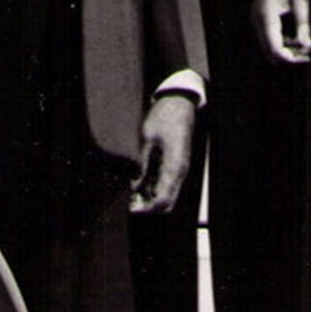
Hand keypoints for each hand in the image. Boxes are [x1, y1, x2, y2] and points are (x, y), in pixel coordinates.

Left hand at [129, 94, 197, 213]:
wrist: (179, 103)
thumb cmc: (166, 117)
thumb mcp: (148, 138)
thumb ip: (142, 163)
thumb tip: (134, 185)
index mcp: (174, 165)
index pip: (163, 199)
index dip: (147, 208)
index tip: (131, 207)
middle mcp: (180, 171)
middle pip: (167, 203)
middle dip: (148, 207)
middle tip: (130, 202)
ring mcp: (179, 169)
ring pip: (167, 196)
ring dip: (150, 199)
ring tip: (131, 194)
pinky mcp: (176, 166)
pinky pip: (166, 186)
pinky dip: (153, 190)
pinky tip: (138, 185)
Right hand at [254, 0, 310, 64]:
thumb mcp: (302, 0)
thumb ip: (304, 25)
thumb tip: (307, 46)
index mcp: (267, 17)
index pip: (275, 49)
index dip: (290, 59)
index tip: (307, 58)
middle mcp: (258, 22)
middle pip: (271, 52)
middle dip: (290, 56)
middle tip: (310, 52)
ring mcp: (257, 21)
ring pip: (270, 47)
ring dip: (287, 50)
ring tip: (308, 44)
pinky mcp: (261, 19)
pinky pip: (270, 38)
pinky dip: (283, 42)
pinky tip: (298, 38)